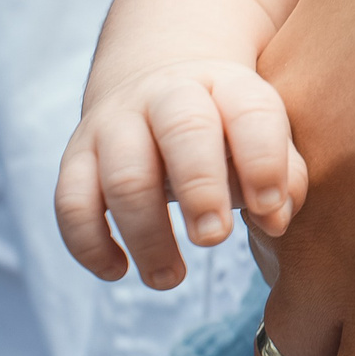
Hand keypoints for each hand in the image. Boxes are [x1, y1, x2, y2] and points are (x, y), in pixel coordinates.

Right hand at [54, 60, 304, 287]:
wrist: (155, 77)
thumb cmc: (225, 126)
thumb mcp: (262, 135)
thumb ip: (282, 175)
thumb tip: (276, 219)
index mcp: (227, 85)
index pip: (251, 112)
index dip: (263, 161)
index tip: (270, 209)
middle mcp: (168, 95)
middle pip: (183, 130)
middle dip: (200, 188)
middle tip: (215, 239)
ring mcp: (115, 124)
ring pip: (123, 176)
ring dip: (147, 234)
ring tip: (171, 278)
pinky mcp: (76, 157)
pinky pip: (71, 203)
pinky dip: (89, 244)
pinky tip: (118, 271)